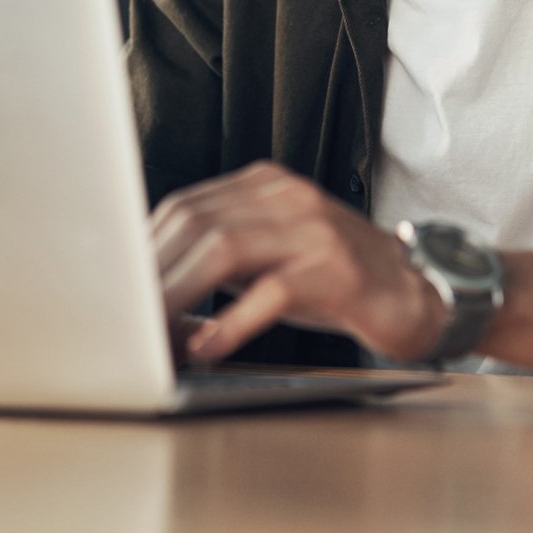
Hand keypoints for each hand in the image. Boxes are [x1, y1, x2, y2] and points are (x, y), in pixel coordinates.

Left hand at [150, 161, 445, 363]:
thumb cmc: (334, 280)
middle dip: (152, 275)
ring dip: (179, 295)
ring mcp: (313, 230)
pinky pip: (272, 291)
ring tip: (153, 334)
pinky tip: (208, 347)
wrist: (417, 292)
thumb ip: (218, 258)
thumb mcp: (271, 256)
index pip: (184, 207)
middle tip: (124, 320)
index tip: (115, 289)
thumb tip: (147, 288)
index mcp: (264, 186)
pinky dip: (232, 321)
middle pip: (196, 223)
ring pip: (224, 248)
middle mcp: (287, 197)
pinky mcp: (337, 270)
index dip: (144, 250)